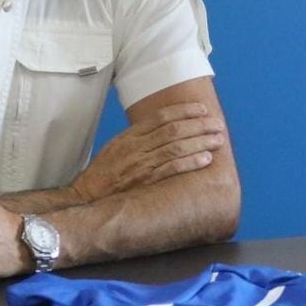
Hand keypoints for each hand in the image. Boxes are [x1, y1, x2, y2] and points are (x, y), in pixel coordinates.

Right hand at [70, 102, 225, 201]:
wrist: (87, 196)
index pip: (162, 117)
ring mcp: (141, 165)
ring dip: (200, 142)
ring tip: (218, 139)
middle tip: (217, 123)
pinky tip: (206, 159)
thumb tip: (166, 127)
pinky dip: (190, 162)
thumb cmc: (104, 172)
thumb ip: (140, 135)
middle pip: (173, 130)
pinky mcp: (145, 182)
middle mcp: (137, 147)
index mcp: (131, 135)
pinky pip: (172, 169)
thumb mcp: (118, 145)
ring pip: (176, 148)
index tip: (202, 109)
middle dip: (199, 125)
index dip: (184, 111)